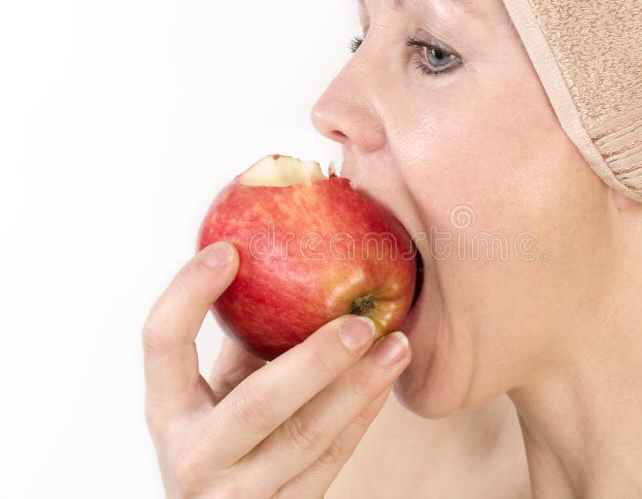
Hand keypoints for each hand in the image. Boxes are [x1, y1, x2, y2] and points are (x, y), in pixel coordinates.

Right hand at [143, 241, 411, 497]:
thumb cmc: (221, 438)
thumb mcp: (214, 394)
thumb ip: (242, 344)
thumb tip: (283, 261)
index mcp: (167, 411)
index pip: (161, 344)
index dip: (187, 294)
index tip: (229, 249)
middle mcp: (194, 456)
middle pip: (256, 404)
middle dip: (314, 360)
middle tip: (359, 322)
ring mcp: (239, 494)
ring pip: (307, 437)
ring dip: (358, 387)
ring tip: (396, 344)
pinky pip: (333, 458)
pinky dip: (363, 415)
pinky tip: (385, 380)